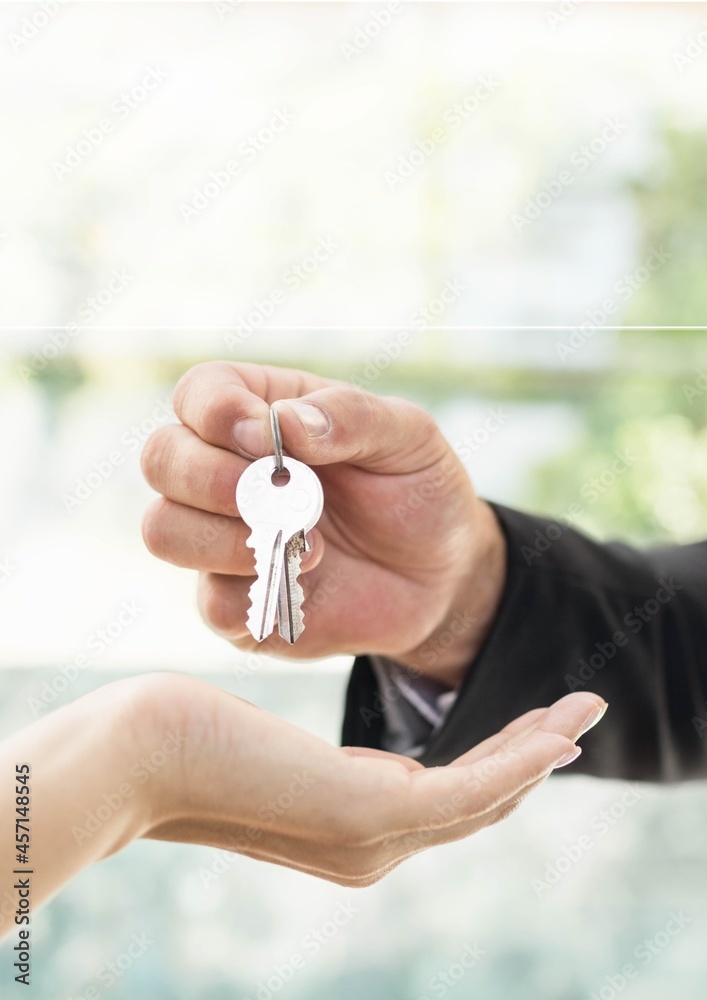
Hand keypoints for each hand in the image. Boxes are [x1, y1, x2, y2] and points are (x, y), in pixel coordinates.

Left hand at [0, 673, 606, 925]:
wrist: (135, 756)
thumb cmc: (192, 741)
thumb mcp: (281, 756)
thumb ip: (331, 775)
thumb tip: (369, 769)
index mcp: (351, 838)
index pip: (445, 806)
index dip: (499, 769)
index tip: (535, 730)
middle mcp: (370, 851)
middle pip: (476, 805)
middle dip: (531, 759)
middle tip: (577, 718)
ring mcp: (371, 839)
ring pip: (483, 798)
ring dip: (539, 754)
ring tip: (582, 713)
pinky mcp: (366, 812)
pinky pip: (466, 790)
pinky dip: (518, 761)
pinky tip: (553, 735)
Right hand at [141, 363, 505, 685]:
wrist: (442, 575)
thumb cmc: (416, 489)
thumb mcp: (406, 436)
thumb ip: (349, 416)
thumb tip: (283, 424)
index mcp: (259, 414)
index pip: (197, 394)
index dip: (214, 411)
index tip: (265, 437)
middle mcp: (225, 471)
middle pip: (161, 459)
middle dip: (208, 477)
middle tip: (273, 495)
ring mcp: (222, 538)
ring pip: (163, 530)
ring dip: (225, 538)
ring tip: (307, 544)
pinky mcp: (235, 602)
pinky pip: (210, 602)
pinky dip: (254, 593)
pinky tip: (308, 579)